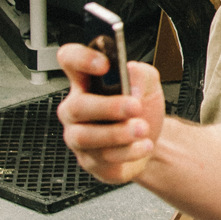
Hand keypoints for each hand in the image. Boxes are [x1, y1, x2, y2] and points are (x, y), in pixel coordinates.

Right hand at [56, 45, 165, 183]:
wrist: (150, 140)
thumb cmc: (141, 108)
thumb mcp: (148, 84)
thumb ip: (141, 74)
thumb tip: (131, 77)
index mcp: (86, 81)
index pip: (69, 60)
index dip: (81, 59)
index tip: (105, 65)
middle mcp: (76, 108)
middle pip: (76, 106)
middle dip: (108, 107)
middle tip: (135, 106)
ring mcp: (79, 136)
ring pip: (85, 136)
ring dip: (117, 133)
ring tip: (142, 129)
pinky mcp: (89, 160)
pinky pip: (102, 158)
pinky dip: (128, 151)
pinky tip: (143, 145)